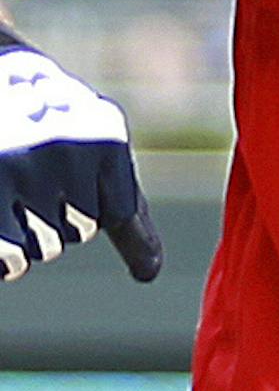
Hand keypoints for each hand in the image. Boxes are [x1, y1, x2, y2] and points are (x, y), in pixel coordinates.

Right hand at [0, 38, 162, 282]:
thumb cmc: (45, 119)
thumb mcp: (91, 144)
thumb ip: (125, 203)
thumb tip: (151, 271)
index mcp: (104, 136)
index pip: (117, 213)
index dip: (87, 199)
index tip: (63, 165)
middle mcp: (68, 149)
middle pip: (79, 230)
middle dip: (55, 213)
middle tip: (29, 167)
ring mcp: (22, 170)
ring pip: (44, 248)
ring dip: (27, 231)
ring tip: (11, 180)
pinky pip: (12, 260)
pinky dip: (5, 257)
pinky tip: (2, 213)